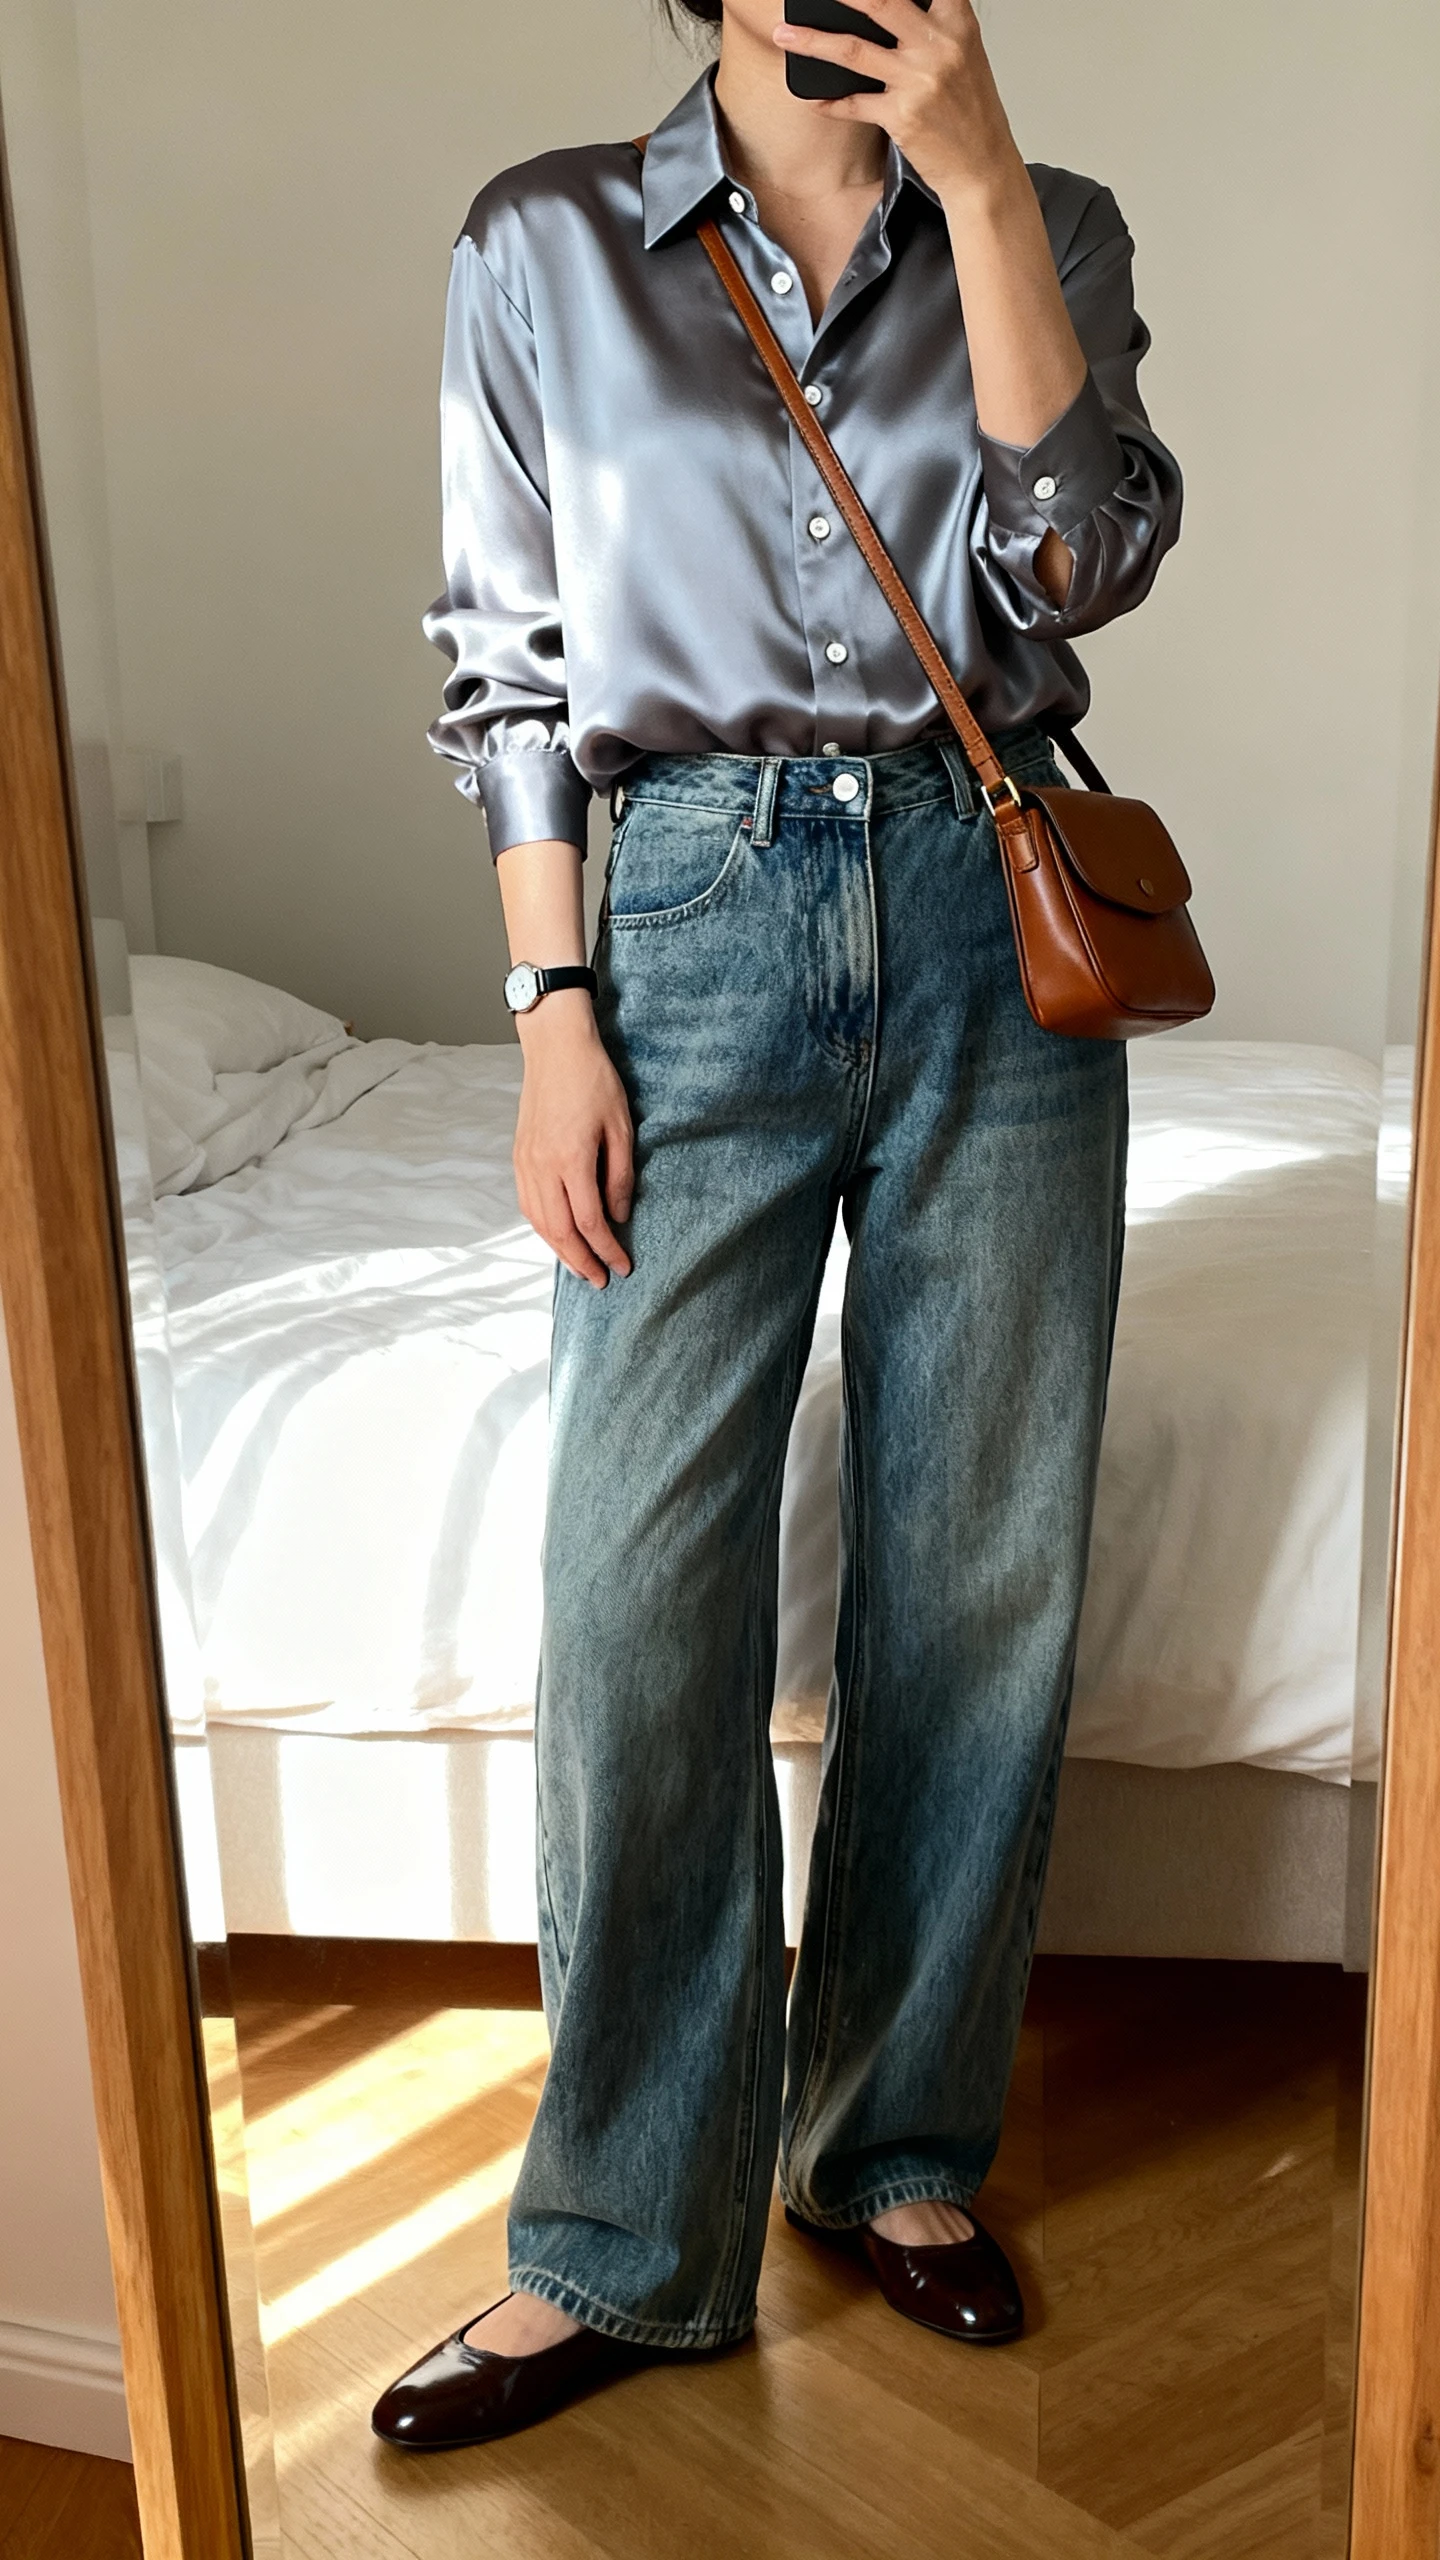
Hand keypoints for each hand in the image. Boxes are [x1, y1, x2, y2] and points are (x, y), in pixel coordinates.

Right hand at [513, 993, 633, 1286]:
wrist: (555, 1048)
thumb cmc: (595, 1081)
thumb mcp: (622, 1128)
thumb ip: (621, 1176)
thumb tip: (619, 1216)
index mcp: (572, 1160)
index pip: (590, 1222)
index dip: (608, 1249)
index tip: (624, 1266)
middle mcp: (543, 1167)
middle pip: (561, 1231)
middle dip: (582, 1261)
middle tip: (601, 1281)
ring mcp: (526, 1163)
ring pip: (540, 1222)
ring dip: (560, 1250)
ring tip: (581, 1267)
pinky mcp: (519, 1157)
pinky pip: (528, 1205)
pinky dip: (543, 1228)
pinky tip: (558, 1236)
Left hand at [773, 0, 1021, 208]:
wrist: (982, 166)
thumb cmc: (972, 112)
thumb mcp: (964, 53)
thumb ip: (933, 25)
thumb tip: (885, 10)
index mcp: (957, 23)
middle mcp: (938, 46)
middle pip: (880, 2)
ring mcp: (918, 81)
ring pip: (853, 50)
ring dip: (813, 41)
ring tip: (785, 33)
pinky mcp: (901, 116)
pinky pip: (855, 104)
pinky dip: (830, 102)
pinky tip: (812, 98)